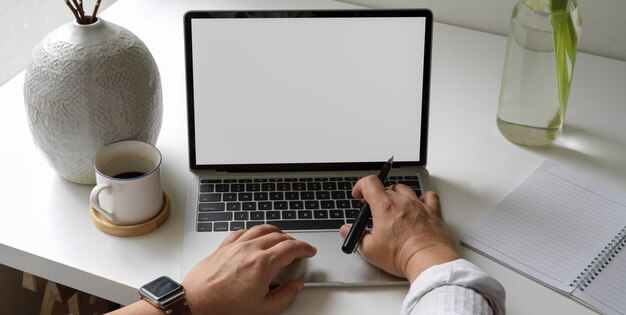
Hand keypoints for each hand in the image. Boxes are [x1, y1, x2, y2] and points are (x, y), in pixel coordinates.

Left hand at [183, 225, 316, 314]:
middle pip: (278, 236)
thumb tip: (295, 286)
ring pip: (260, 229)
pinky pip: (242, 232)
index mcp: (263, 263)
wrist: (195, 304)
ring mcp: (235, 246)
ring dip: (275, 231)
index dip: (304, 248)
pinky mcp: (222, 247)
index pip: (291, 248)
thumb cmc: (223, 307)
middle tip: (298, 248)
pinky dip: (253, 231)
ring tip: (281, 237)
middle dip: (292, 240)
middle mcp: (250, 249)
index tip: (309, 251)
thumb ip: (285, 296)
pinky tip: (254, 236)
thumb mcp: (263, 309)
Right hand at [339, 176, 457, 282]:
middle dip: (377, 195)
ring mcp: (419, 205)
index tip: (359, 195)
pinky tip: (419, 204)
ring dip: (397, 194)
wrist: (428, 261)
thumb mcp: (370, 250)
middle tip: (375, 208)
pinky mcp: (433, 212)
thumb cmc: (401, 256)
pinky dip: (422, 198)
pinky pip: (429, 197)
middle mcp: (402, 201)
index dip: (361, 186)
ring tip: (394, 206)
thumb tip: (346, 230)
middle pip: (387, 187)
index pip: (369, 183)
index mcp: (384, 206)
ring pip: (406, 189)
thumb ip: (356, 236)